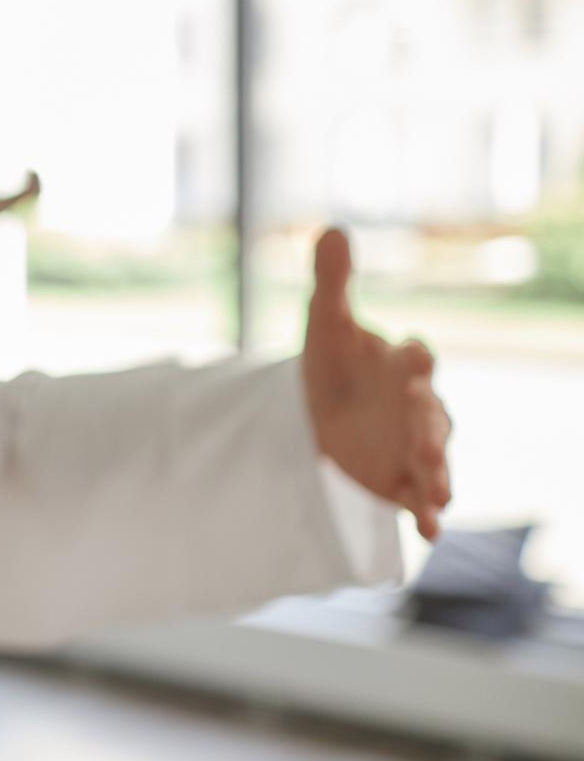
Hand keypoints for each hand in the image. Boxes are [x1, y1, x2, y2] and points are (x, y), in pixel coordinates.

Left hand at [302, 229, 451, 538]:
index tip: (410, 354)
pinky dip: (426, 513)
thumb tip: (332, 229)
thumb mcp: (324, 325)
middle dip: (429, 424)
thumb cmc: (335, 363)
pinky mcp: (401, 479)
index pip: (414, 359)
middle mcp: (417, 406)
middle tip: (425, 437)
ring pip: (434, 457)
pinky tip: (427, 530)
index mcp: (401, 366)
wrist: (324, 409)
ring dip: (438, 473)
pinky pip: (419, 497)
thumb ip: (332, 282)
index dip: (413, 357)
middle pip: (431, 414)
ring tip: (437, 490)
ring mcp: (413, 446)